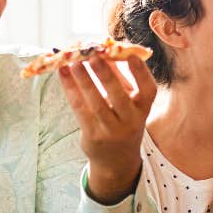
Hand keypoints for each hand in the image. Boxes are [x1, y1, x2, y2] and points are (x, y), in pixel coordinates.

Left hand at [58, 55, 157, 203]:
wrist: (116, 160)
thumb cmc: (122, 122)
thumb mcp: (129, 105)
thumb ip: (121, 80)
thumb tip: (106, 52)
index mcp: (144, 110)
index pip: (148, 90)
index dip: (141, 73)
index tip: (130, 55)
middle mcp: (131, 121)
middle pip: (119, 96)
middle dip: (106, 75)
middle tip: (93, 56)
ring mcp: (111, 130)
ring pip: (96, 103)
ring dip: (84, 80)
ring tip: (74, 62)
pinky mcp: (92, 135)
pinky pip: (80, 109)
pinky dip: (71, 89)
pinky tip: (64, 74)